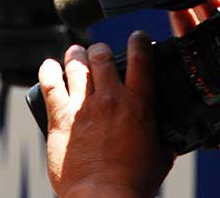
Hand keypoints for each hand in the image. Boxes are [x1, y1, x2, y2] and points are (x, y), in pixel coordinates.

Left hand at [38, 32, 173, 197]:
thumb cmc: (133, 183)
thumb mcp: (160, 156)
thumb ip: (164, 141)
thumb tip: (171, 139)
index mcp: (138, 103)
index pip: (141, 58)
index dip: (139, 41)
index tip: (137, 37)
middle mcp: (111, 98)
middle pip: (103, 56)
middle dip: (101, 49)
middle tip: (99, 51)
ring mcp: (84, 107)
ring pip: (78, 66)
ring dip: (77, 55)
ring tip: (76, 52)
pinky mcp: (61, 119)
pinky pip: (51, 86)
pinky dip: (48, 72)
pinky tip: (49, 66)